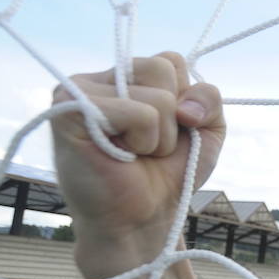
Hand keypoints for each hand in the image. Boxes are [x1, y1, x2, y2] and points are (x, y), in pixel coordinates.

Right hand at [50, 51, 224, 248]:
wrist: (142, 218)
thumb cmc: (168, 173)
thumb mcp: (206, 129)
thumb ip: (209, 98)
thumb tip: (185, 104)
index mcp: (124, 76)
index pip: (171, 60)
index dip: (185, 99)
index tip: (169, 129)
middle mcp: (98, 78)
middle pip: (162, 68)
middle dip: (172, 119)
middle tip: (146, 146)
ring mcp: (78, 91)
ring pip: (157, 97)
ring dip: (158, 137)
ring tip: (133, 153)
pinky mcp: (68, 111)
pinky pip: (139, 113)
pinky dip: (143, 141)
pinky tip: (120, 156)